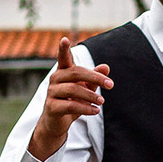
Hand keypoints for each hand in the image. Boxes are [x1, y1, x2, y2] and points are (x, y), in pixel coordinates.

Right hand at [29, 37, 112, 160]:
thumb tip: (106, 66)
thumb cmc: (73, 100)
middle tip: (111, 85)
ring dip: (91, 96)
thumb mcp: (86, 88)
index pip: (63, 58)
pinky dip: (85, 108)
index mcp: (63, 72)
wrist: (57, 123)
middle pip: (76, 73)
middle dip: (95, 77)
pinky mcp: (51, 107)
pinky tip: (95, 111)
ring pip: (73, 89)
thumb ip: (95, 77)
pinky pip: (70, 105)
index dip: (63, 49)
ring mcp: (51, 93)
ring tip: (102, 102)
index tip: (64, 39)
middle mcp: (55, 79)